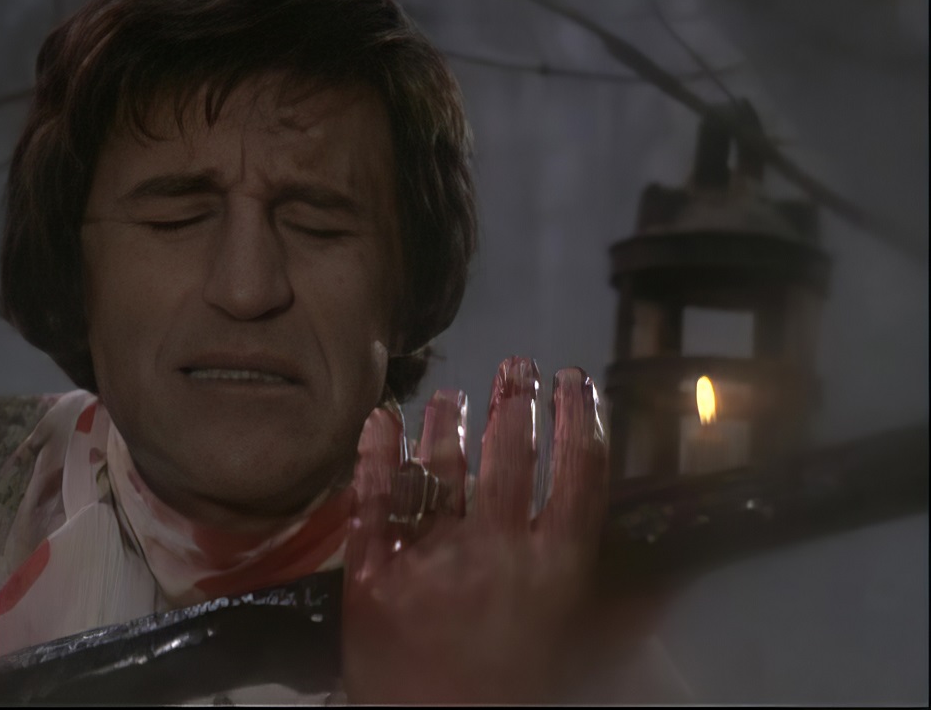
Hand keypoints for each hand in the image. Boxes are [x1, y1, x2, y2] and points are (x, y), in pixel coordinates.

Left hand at [343, 357, 608, 703]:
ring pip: (441, 470)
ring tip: (453, 396)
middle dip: (515, 401)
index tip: (574, 381)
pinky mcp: (372, 577)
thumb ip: (624, 615)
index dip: (578, 417)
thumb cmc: (515, 697)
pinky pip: (372, 502)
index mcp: (554, 571)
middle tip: (517, 366)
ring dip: (448, 424)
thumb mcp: (582, 655)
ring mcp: (429, 561)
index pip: (577, 472)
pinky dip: (376, 456)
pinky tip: (382, 420)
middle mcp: (494, 554)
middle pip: (509, 455)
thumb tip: (671, 583)